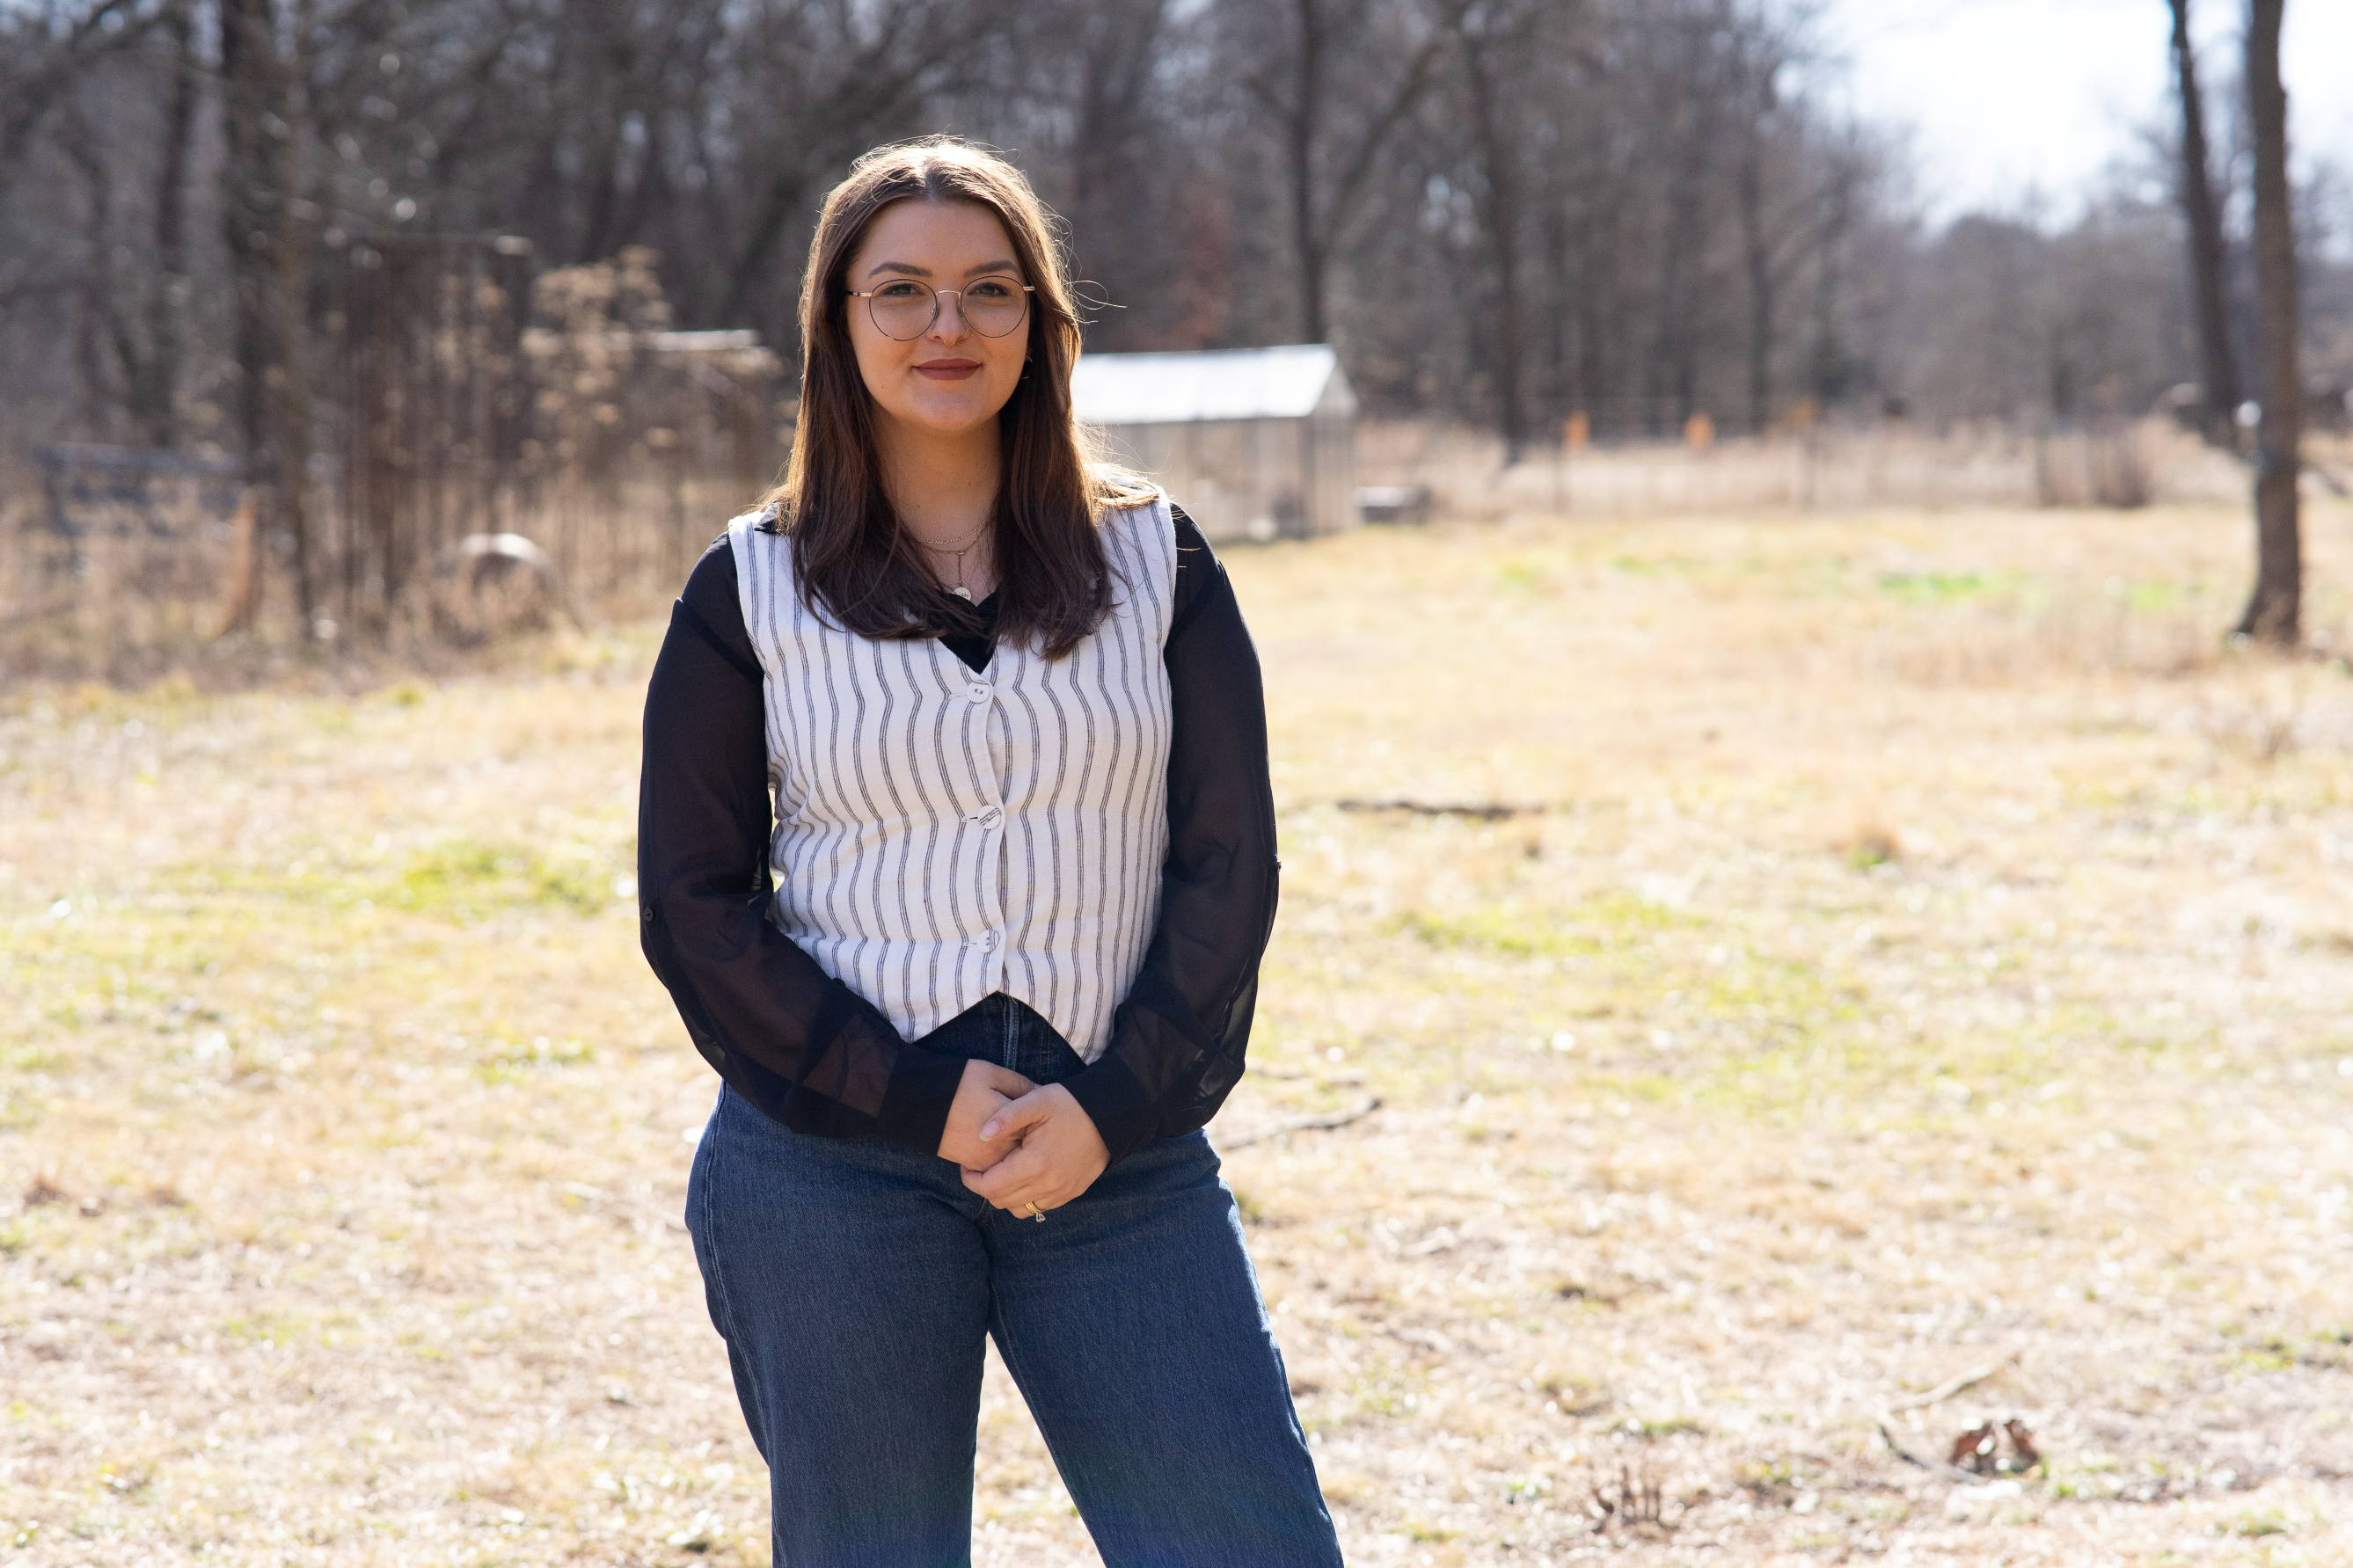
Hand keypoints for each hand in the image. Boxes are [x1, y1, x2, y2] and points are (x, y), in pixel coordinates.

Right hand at [937, 1059, 1034, 1170]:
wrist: (918, 1103)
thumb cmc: (957, 1083)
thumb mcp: (992, 1073)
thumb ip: (1021, 1084)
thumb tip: (1041, 1093)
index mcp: (1010, 1121)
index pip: (1039, 1125)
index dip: (1043, 1117)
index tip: (1043, 1109)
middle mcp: (1002, 1145)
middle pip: (1029, 1146)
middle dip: (1033, 1136)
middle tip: (1034, 1125)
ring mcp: (987, 1159)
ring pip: (1014, 1161)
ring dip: (1018, 1150)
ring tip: (1015, 1134)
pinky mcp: (973, 1165)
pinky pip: (996, 1168)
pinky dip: (1002, 1159)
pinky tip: (1000, 1143)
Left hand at [960, 1083, 1109, 1215]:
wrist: (1110, 1116)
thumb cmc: (1071, 1105)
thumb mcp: (1037, 1100)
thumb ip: (1007, 1117)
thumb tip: (981, 1134)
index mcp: (1035, 1163)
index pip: (990, 1187)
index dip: (972, 1180)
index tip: (967, 1167)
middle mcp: (1048, 1184)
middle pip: (1001, 1201)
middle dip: (985, 1187)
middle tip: (982, 1168)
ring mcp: (1061, 1192)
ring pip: (1019, 1209)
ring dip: (1005, 1196)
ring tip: (1003, 1173)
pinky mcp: (1071, 1193)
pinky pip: (1039, 1208)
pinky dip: (1026, 1198)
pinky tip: (1025, 1177)